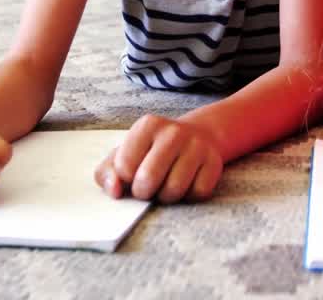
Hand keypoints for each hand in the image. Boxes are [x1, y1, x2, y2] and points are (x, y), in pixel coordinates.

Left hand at [93, 114, 223, 202]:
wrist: (197, 136)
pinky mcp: (214, 162)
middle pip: (147, 180)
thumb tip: (115, 191)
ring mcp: (197, 145)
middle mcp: (174, 131)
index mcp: (148, 125)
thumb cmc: (152, 151)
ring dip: (166, 197)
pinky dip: (189, 196)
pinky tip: (187, 183)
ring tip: (166, 185)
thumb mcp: (124, 153)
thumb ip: (107, 172)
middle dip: (144, 192)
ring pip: (174, 190)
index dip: (125, 180)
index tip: (132, 174)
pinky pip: (197, 193)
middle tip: (147, 187)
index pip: (124, 167)